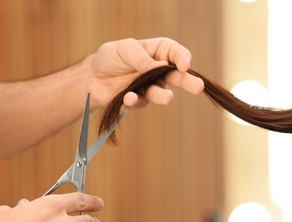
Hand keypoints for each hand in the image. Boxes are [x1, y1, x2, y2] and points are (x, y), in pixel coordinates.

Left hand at [87, 37, 203, 109]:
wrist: (93, 77)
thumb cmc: (111, 57)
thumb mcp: (122, 49)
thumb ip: (139, 56)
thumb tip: (157, 66)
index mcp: (158, 52)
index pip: (176, 53)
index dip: (182, 58)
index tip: (184, 65)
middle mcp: (158, 71)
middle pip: (177, 76)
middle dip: (188, 82)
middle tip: (199, 87)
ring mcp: (150, 87)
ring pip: (160, 93)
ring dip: (163, 96)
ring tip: (167, 98)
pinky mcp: (138, 101)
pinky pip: (139, 102)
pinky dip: (133, 100)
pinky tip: (128, 97)